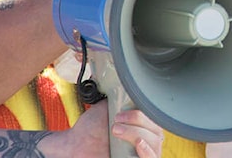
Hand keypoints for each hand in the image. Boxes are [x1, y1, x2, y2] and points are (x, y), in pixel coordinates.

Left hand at [44, 102, 162, 156]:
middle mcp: (145, 138)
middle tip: (117, 120)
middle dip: (138, 122)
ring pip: (155, 142)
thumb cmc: (90, 129)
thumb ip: (126, 98)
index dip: (145, 112)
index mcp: (141, 124)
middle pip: (157, 129)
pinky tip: (138, 143)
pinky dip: (147, 150)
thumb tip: (135, 81)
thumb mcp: (110, 106)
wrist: (74, 146)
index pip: (156, 117)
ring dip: (137, 134)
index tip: (126, 109)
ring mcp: (142, 152)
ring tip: (116, 131)